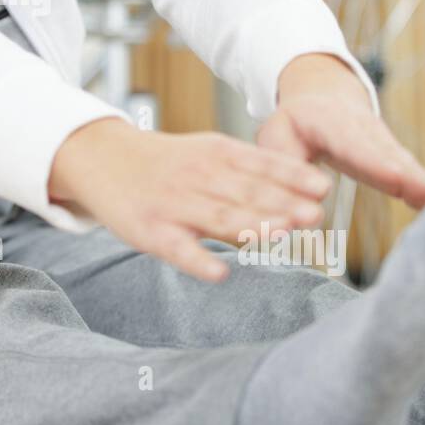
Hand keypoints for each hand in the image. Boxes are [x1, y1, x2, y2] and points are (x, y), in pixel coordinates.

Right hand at [47, 118, 332, 282]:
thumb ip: (251, 169)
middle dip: (281, 204)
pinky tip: (220, 273)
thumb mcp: (208, 151)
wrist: (102, 159)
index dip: (291, 176)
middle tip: (315, 215)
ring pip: (217, 217)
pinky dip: (198, 261)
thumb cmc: (167, 162)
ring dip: (251, 226)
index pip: (258, 163)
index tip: (322, 188)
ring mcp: (173, 204)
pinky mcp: (151, 231)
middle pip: (244, 192)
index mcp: (215, 152)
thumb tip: (306, 191)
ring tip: (283, 235)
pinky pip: (178, 249)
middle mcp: (196, 176)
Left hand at [258, 91, 424, 209]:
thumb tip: (300, 201)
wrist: (322, 99)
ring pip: (401, 160)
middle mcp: (362, 129)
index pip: (352, 144)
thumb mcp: (277, 137)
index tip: (393, 177)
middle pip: (385, 152)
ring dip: (418, 182)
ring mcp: (382, 141)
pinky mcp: (394, 157)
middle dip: (404, 173)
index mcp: (328, 122)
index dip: (372, 162)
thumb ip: (286, 164)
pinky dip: (421, 187)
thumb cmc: (295, 126)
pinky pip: (409, 171)